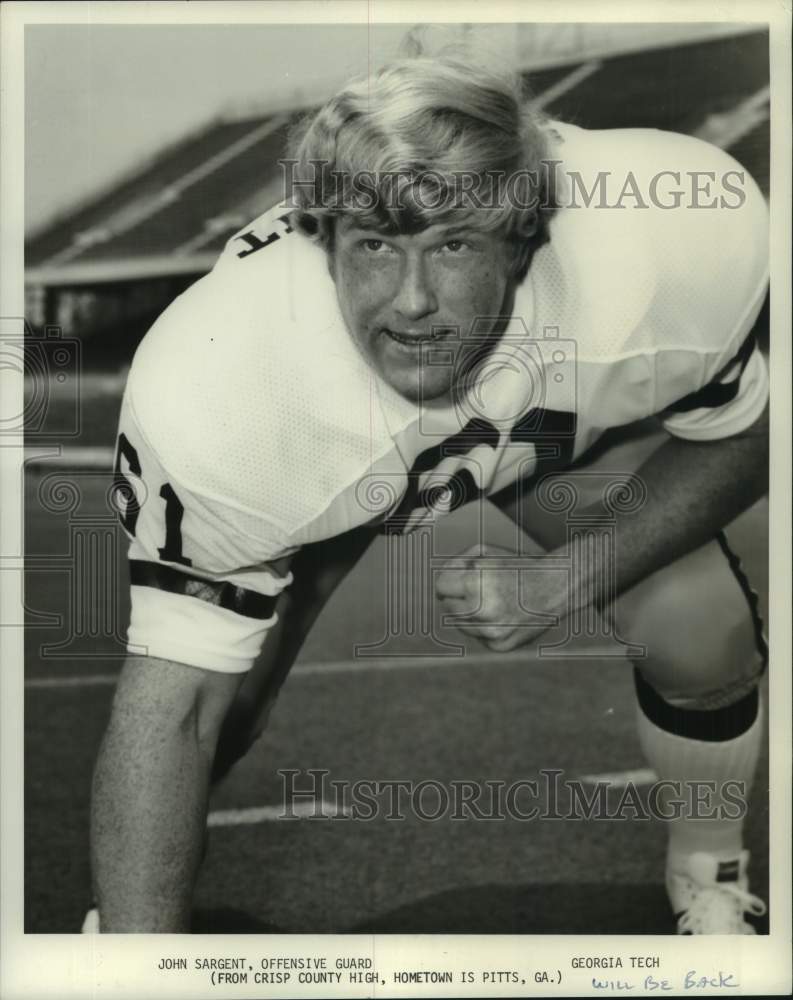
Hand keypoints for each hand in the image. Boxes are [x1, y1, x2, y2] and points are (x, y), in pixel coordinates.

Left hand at [435, 543, 568, 651]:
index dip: (449, 579)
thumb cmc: (520, 566)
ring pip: (461, 624)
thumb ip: (457, 564)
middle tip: (479, 588)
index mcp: (474, 583)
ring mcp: (491, 631)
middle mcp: (481, 610)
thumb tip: (440, 585)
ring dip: (470, 613)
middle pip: (448, 607)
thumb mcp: (486, 552)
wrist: (556, 587)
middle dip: (459, 597)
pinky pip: (478, 636)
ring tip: (493, 600)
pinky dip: (485, 626)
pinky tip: (503, 614)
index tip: (458, 577)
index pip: (440, 587)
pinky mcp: (499, 645)